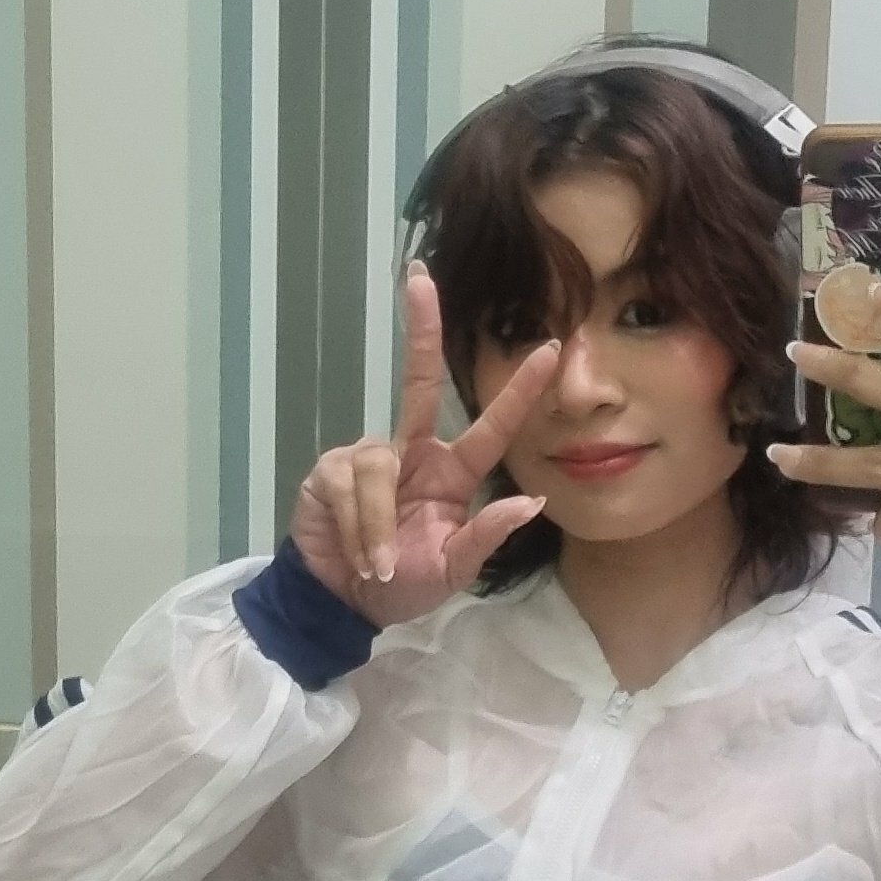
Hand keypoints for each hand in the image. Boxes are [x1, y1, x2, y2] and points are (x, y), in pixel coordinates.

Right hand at [288, 259, 560, 627]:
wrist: (345, 603)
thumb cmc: (405, 585)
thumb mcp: (454, 568)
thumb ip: (488, 535)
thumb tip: (533, 501)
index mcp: (451, 474)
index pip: (491, 428)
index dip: (519, 391)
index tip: (549, 348)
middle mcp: (411, 454)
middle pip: (418, 381)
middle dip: (419, 328)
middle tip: (419, 277)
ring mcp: (368, 457)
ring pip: (378, 468)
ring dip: (379, 527)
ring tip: (380, 564)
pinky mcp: (331, 470)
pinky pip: (350, 487)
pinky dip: (359, 529)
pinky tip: (359, 553)